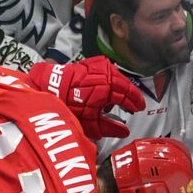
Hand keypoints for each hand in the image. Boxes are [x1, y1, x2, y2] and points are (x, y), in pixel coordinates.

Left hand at [26, 56, 145, 139]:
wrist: (53, 86)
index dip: (135, 104)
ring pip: (119, 77)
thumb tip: (124, 131)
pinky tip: (109, 88)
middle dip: (131, 96)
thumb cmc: (71, 105)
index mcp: (108, 89)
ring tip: (121, 99)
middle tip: (134, 105)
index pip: (128, 97)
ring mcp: (102, 66)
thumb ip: (110, 128)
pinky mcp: (95, 61)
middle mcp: (108, 74)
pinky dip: (112, 79)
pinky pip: (110, 71)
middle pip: (126, 85)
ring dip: (122, 88)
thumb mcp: (90, 123)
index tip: (139, 109)